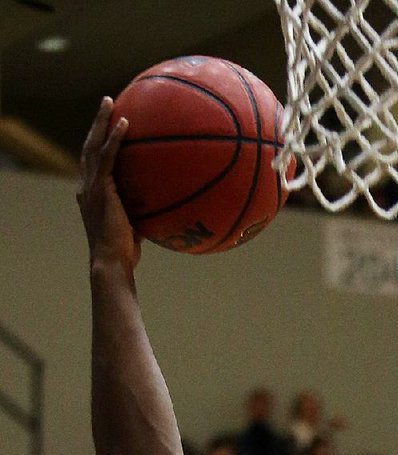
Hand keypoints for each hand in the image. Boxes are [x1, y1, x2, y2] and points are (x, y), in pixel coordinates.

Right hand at [77, 97, 140, 269]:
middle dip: (96, 124)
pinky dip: (114, 138)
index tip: (107, 127)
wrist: (112, 262)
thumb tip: (162, 213)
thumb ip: (141, 216)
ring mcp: (91, 187)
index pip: (93, 164)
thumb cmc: (125, 255)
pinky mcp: (100, 189)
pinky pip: (107, 157)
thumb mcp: (133, 231)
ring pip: (93, 145)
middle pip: (89, 147)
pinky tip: (125, 122)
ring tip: (109, 101)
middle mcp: (87, 187)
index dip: (98, 143)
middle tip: (106, 104)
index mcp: (91, 196)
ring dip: (101, 121)